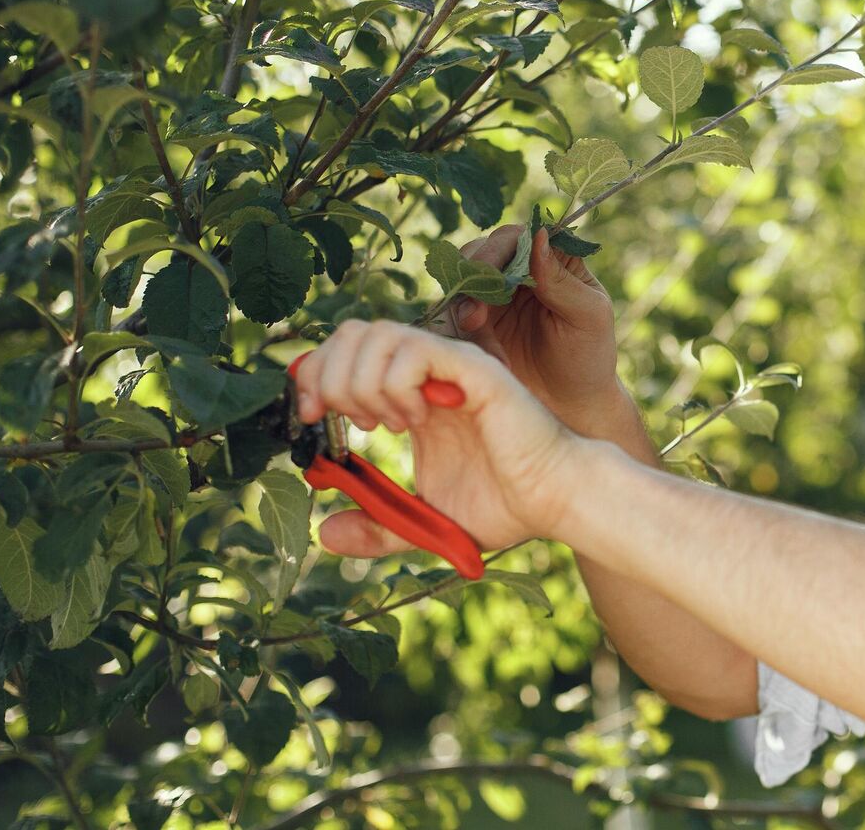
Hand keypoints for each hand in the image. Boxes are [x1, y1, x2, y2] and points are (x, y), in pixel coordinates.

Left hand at [291, 320, 586, 555]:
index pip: (346, 352)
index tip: (310, 420)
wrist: (554, 501)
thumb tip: (324, 532)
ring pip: (377, 334)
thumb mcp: (421, 524)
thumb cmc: (504, 506)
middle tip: (342, 421)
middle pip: (353, 332)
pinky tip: (413, 421)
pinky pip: (415, 350)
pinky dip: (395, 384)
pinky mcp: (473, 369)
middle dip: (327, 373)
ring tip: (384, 424)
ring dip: (361, 381)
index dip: (313, 376)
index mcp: (412, 395)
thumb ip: (376, 527)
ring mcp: (450, 366)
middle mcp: (428, 372)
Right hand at [429, 224, 623, 425]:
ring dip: (465, 311)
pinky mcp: (475, 321)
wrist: (569, 403)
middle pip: (480, 253)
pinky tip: (490, 358)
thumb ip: (562, 280)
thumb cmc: (589, 355)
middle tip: (474, 318)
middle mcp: (519, 269)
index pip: (518, 237)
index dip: (498, 250)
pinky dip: (464, 335)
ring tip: (485, 343)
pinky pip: (453, 316)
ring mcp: (493, 294)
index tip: (489, 274)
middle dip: (473, 281)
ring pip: (460, 284)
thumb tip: (538, 235)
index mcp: (552, 259)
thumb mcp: (587, 316)